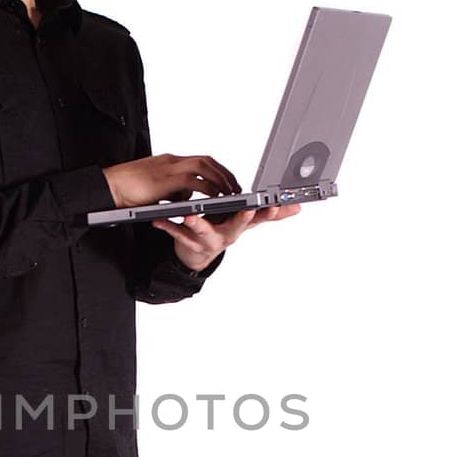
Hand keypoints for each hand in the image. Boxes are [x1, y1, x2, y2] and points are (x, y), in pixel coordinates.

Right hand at [103, 153, 241, 207]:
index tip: (227, 180)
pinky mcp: (165, 179)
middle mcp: (172, 161)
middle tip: (236, 187)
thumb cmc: (126, 189)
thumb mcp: (155, 189)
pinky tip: (214, 199)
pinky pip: (194, 181)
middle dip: (224, 173)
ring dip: (221, 180)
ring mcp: (169, 168)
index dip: (217, 170)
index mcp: (169, 162)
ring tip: (230, 194)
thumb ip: (172, 190)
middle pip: (207, 160)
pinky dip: (208, 189)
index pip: (200, 160)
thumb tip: (184, 197)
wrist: (109, 186)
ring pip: (205, 167)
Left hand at [153, 201, 301, 271]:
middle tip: (248, 209)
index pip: (260, 218)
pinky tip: (158, 219)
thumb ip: (270, 215)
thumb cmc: (222, 230)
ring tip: (191, 216)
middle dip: (243, 218)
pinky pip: (177, 235)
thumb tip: (298, 208)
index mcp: (241, 226)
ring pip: (204, 233)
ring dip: (198, 224)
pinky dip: (168, 226)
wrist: (197, 254)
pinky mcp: (189, 244)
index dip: (270, 211)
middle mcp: (228, 236)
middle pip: (237, 227)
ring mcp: (209, 242)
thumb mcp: (247, 223)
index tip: (277, 202)